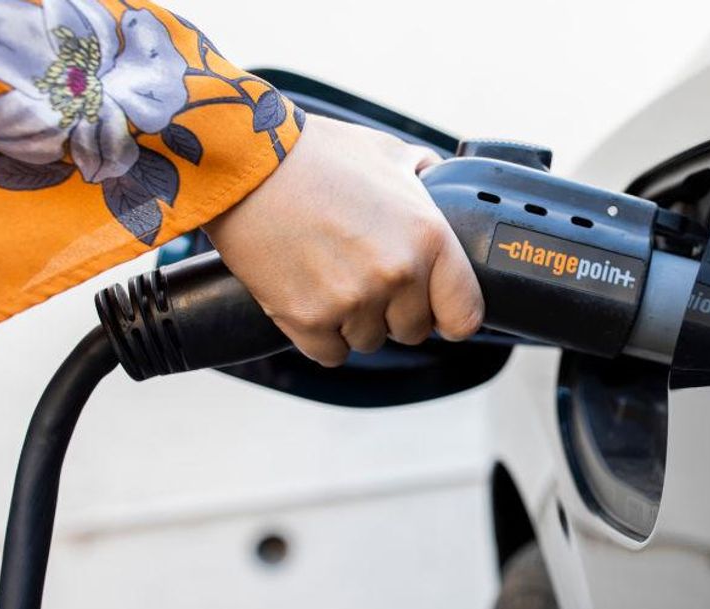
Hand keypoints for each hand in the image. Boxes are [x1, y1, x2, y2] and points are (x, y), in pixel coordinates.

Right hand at [204, 115, 483, 366]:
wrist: (244, 164)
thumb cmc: (315, 154)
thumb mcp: (388, 153)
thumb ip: (424, 179)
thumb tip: (443, 187)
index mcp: (428, 237)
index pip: (465, 315)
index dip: (449, 314)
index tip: (435, 309)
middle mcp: (397, 275)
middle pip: (413, 331)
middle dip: (394, 311)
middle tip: (363, 274)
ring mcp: (352, 301)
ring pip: (369, 341)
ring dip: (355, 320)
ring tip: (330, 274)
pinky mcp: (308, 319)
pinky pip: (331, 353)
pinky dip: (321, 334)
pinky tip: (308, 294)